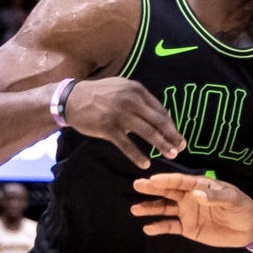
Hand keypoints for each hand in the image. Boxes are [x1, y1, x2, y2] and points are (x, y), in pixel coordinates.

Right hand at [63, 78, 186, 167]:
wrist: (71, 98)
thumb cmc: (99, 95)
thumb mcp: (122, 88)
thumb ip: (139, 99)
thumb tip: (159, 115)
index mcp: (136, 90)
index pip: (160, 110)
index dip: (171, 125)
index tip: (177, 135)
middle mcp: (130, 100)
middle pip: (158, 121)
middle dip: (172, 135)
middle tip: (182, 147)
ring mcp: (119, 114)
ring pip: (147, 133)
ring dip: (162, 145)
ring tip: (172, 155)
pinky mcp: (108, 127)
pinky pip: (127, 145)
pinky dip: (138, 156)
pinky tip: (145, 164)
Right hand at [131, 172, 252, 246]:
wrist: (249, 229)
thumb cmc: (242, 208)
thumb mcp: (232, 200)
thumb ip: (214, 197)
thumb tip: (196, 195)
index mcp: (200, 185)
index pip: (181, 180)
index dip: (167, 179)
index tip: (152, 178)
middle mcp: (190, 197)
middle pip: (168, 191)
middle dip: (152, 188)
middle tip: (137, 184)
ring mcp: (187, 212)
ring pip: (165, 208)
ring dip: (150, 208)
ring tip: (135, 209)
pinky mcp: (188, 228)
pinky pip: (170, 226)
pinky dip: (159, 227)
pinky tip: (147, 228)